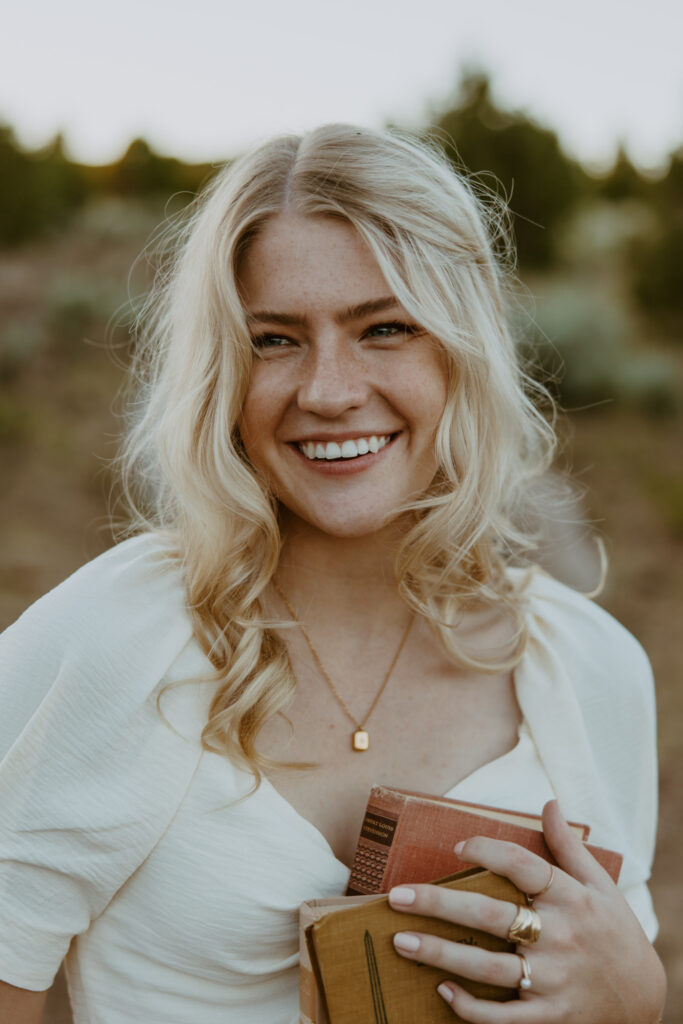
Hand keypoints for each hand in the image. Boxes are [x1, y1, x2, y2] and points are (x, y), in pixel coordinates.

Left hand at [388, 800, 665, 1022]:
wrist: (645, 1000)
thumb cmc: (615, 934)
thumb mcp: (600, 885)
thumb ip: (568, 846)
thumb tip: (550, 803)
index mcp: (570, 898)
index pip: (522, 865)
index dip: (487, 851)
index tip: (457, 846)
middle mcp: (559, 936)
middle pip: (490, 916)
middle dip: (439, 904)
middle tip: (397, 896)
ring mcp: (553, 979)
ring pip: (487, 966)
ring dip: (439, 953)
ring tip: (401, 940)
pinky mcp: (549, 1017)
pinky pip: (502, 1015)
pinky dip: (470, 1006)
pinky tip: (442, 990)